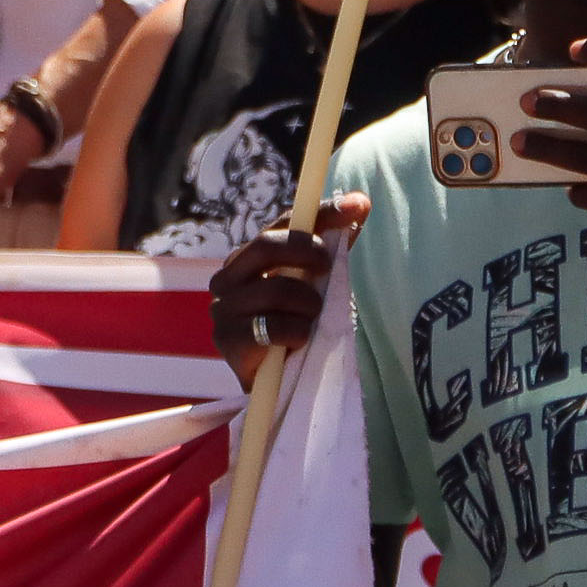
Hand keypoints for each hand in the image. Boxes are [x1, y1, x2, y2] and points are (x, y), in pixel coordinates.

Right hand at [205, 191, 369, 387]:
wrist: (275, 383)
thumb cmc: (295, 326)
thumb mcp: (315, 283)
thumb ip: (333, 246)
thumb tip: (361, 203)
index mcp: (249, 257)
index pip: (284, 222)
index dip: (321, 212)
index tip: (357, 206)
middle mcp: (229, 276)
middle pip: (267, 245)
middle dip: (307, 251)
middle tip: (328, 267)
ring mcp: (225, 308)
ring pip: (275, 288)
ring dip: (307, 304)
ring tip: (312, 318)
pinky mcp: (228, 340)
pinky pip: (272, 327)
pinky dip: (296, 332)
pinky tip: (299, 342)